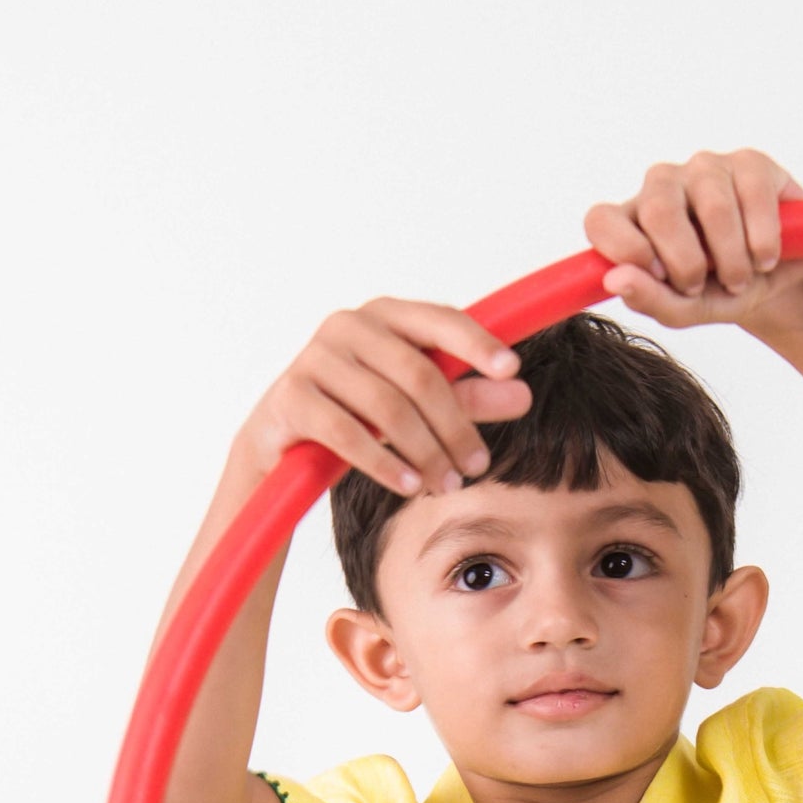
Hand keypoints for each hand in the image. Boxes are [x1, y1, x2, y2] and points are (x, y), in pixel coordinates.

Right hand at [238, 300, 531, 497]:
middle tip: (477, 466)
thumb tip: (522, 395)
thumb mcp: (415, 408)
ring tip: (447, 485)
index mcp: (384, 315)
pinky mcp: (292, 398)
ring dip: (424, 452)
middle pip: (418, 373)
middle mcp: (347, 326)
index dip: (476, 343)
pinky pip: (348, 433)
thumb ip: (466, 397)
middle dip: (454, 425)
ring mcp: (315, 359)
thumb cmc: (355, 417)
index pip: (439, 319)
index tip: (512, 370)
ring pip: (386, 407)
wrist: (279, 446)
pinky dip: (385, 464)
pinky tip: (410, 486)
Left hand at [585, 150, 802, 333]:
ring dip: (732, 258)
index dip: (622, 247)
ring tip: (741, 277)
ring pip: (712, 206)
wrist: (779, 281)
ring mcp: (705, 169)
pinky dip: (761, 240)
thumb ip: (650, 299)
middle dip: (687, 262)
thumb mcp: (687, 309)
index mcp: (635, 223)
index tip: (657, 276)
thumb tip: (615, 279)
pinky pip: (753, 195)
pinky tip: (764, 256)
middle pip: (658, 210)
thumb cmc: (722, 289)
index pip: (601, 219)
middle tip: (703, 286)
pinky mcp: (749, 162)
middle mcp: (663, 187)